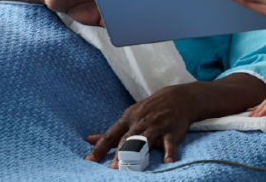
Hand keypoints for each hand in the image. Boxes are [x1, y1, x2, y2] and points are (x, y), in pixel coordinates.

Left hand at [84, 84, 198, 167]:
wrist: (176, 98)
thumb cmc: (148, 111)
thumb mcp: (128, 117)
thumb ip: (111, 132)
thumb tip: (88, 140)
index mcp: (127, 120)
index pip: (110, 135)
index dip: (99, 148)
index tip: (89, 160)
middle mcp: (140, 122)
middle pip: (127, 139)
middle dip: (120, 153)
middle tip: (112, 168)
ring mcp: (156, 126)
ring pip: (145, 140)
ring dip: (139, 153)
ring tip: (132, 167)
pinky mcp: (171, 131)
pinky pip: (170, 143)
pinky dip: (169, 152)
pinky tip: (167, 162)